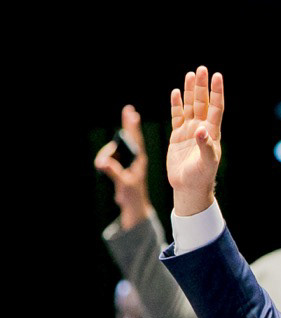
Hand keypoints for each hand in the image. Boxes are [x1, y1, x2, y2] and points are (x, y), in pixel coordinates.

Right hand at [94, 105, 152, 229]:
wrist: (133, 205)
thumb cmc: (133, 195)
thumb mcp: (124, 184)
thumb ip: (113, 173)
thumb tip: (103, 163)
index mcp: (139, 160)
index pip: (135, 139)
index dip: (132, 126)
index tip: (132, 112)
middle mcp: (133, 158)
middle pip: (125, 140)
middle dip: (123, 130)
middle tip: (126, 116)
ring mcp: (126, 161)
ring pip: (112, 151)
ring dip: (105, 156)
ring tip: (103, 168)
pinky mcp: (119, 165)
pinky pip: (109, 157)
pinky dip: (104, 161)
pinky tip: (103, 166)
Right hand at [167, 66, 223, 216]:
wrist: (188, 187)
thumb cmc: (201, 176)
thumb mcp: (207, 162)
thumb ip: (205, 145)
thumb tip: (201, 129)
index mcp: (212, 132)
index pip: (216, 107)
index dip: (217, 92)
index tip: (218, 76)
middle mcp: (201, 128)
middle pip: (202, 103)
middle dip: (202, 86)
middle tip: (201, 69)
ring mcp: (189, 131)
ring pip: (190, 106)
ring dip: (190, 91)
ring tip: (190, 75)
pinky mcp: (177, 136)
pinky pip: (176, 116)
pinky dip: (176, 105)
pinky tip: (176, 93)